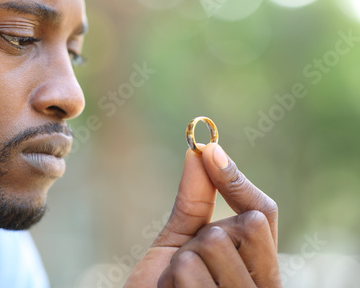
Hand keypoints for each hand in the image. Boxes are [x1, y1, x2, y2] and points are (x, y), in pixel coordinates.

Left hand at [123, 144, 279, 286]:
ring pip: (214, 241)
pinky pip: (188, 267)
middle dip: (208, 232)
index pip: (264, 214)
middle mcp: (262, 285)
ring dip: (183, 259)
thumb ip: (195, 203)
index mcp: (256, 266)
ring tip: (179, 284)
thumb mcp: (178, 242)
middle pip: (247, 223)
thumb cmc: (162, 287)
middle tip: (190, 259)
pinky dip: (170, 278)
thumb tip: (200, 153)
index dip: (238, 181)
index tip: (210, 151)